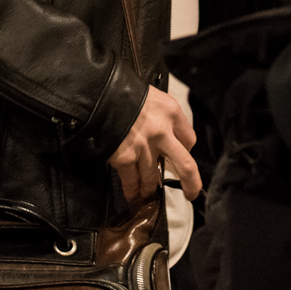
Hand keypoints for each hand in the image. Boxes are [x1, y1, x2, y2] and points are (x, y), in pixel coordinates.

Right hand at [108, 85, 200, 204]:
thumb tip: (165, 136)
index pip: (189, 140)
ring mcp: (144, 147)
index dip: (184, 151)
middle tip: (190, 194)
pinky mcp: (126, 157)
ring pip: (153, 178)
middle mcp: (162, 132)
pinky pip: (132, 181)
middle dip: (190, 184)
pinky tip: (132, 196)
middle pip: (185, 166)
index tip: (179, 158)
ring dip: (149, 189)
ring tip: (146, 195)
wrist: (99, 94)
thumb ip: (163, 116)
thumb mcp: (154, 97)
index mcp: (171, 113)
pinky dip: (132, 191)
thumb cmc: (125, 93)